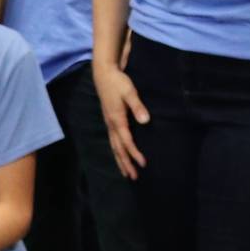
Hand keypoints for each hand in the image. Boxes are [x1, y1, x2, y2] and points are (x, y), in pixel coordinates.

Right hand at [94, 61, 148, 179]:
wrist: (104, 73)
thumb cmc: (118, 82)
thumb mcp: (130, 92)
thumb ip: (138, 106)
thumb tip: (145, 121)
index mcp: (117, 119)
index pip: (126, 141)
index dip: (134, 153)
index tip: (143, 163)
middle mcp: (111, 124)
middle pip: (118, 148)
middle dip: (125, 163)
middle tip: (133, 177)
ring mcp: (109, 123)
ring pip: (114, 146)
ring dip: (120, 160)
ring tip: (126, 173)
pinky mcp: (109, 120)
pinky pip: (113, 141)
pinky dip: (117, 151)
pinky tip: (120, 155)